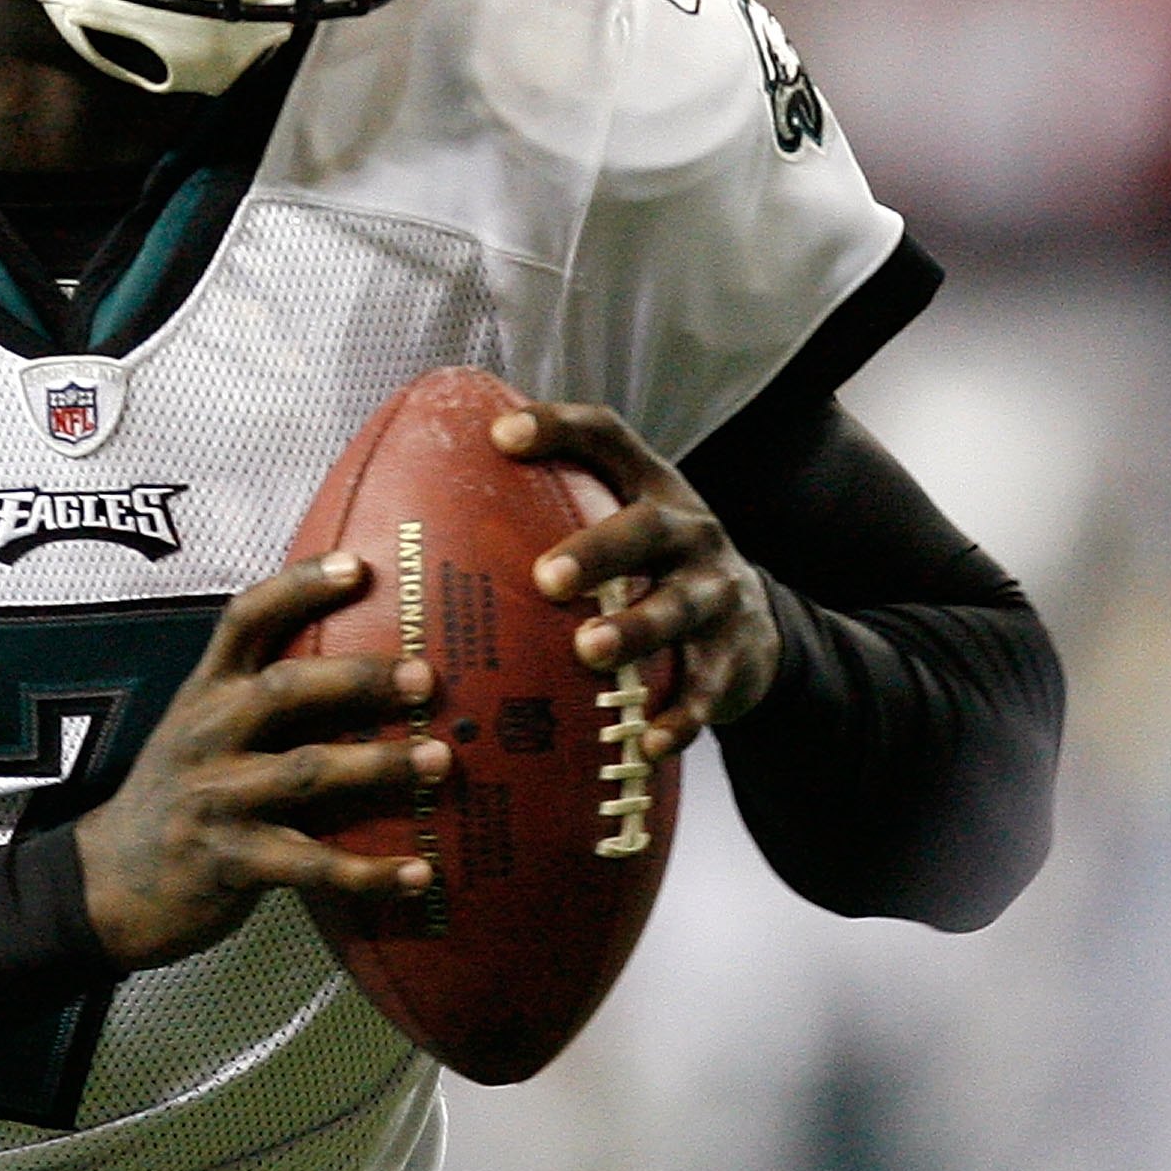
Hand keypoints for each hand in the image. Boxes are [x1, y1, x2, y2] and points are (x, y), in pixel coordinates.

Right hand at [75, 554, 448, 970]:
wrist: (108, 885)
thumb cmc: (179, 798)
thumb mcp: (200, 733)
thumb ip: (263, 703)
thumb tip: (374, 675)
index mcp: (205, 694)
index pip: (245, 621)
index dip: (299, 587)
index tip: (359, 566)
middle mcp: (207, 736)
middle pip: (284, 690)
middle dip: (358, 680)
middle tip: (424, 677)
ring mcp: (216, 799)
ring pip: (306, 773)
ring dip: (379, 766)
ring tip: (441, 760)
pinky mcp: (230, 863)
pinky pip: (312, 864)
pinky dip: (372, 872)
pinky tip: (423, 872)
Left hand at [490, 401, 779, 758]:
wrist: (755, 630)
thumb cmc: (650, 571)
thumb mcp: (618, 525)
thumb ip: (548, 509)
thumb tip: (415, 504)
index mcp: (650, 489)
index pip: (607, 439)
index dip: (558, 429)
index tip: (501, 435)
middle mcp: (689, 531)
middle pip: (646, 529)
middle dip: (598, 551)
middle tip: (546, 578)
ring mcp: (716, 593)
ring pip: (678, 608)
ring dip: (634, 630)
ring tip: (589, 651)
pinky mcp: (732, 657)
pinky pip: (704, 689)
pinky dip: (677, 716)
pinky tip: (644, 741)